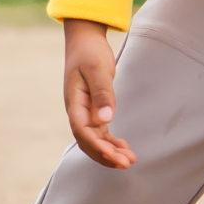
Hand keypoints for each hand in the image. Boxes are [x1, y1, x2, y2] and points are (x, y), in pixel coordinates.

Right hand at [62, 18, 135, 169]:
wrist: (85, 40)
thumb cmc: (90, 52)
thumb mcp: (98, 70)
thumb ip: (102, 94)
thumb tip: (105, 120)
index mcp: (74, 102)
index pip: (83, 132)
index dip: (98, 147)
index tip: (114, 157)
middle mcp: (77, 111)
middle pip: (88, 141)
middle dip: (106, 155)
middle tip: (127, 164)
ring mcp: (84, 112)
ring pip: (95, 140)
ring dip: (110, 152)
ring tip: (129, 161)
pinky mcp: (93, 110)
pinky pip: (101, 132)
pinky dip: (112, 142)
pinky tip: (125, 149)